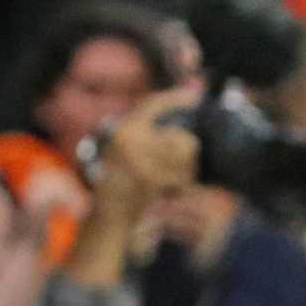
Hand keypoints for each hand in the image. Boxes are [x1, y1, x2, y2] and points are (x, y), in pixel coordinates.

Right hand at [96, 87, 202, 216]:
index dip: (176, 97)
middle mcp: (130, 140)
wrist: (109, 213)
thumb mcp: (126, 149)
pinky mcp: (150, 180)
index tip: (196, 93)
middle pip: (184, 139)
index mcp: (124, 128)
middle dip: (187, 156)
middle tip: (176, 168)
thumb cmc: (119, 182)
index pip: (153, 104)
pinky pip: (183, 180)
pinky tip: (168, 194)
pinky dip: (183, 189)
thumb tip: (185, 126)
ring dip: (186, 175)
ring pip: (187, 161)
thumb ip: (148, 135)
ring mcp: (140, 159)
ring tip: (168, 183)